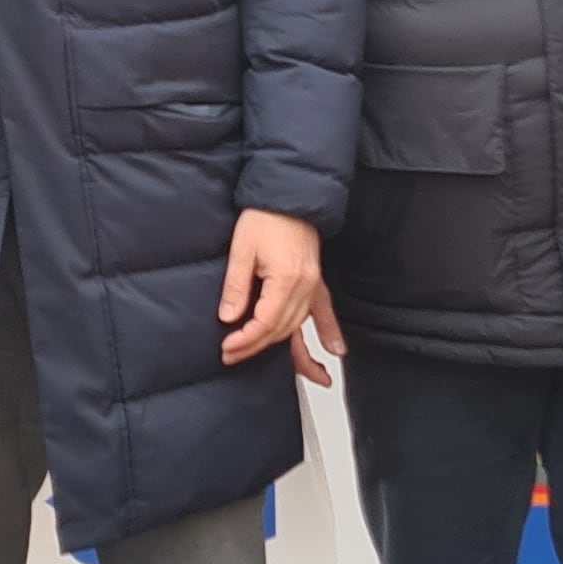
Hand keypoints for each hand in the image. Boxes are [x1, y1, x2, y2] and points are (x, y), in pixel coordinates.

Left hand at [219, 209, 338, 380]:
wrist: (288, 195)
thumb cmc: (265, 216)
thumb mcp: (241, 249)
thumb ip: (236, 287)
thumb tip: (229, 318)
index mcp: (285, 279)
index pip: (264, 322)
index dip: (244, 340)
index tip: (227, 348)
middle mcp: (304, 285)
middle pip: (280, 329)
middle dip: (256, 347)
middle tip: (233, 356)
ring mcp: (312, 284)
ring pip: (298, 325)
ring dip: (286, 347)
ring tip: (282, 368)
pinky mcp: (315, 280)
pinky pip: (324, 311)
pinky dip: (329, 331)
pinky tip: (335, 350)